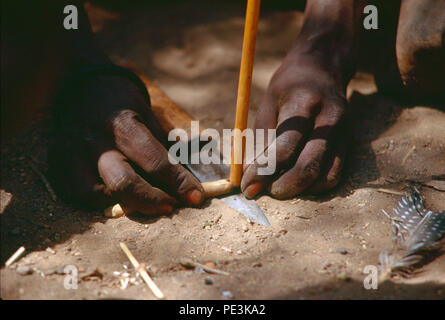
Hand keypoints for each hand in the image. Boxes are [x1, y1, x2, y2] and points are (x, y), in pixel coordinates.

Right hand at [49, 73, 203, 214]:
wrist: (82, 86)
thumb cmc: (123, 104)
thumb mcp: (149, 116)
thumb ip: (165, 146)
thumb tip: (190, 175)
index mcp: (124, 126)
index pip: (155, 162)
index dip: (179, 183)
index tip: (196, 198)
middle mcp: (96, 141)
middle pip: (124, 184)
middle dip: (152, 201)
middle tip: (170, 206)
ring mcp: (73, 153)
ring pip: (97, 195)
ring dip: (123, 203)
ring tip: (140, 199)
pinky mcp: (59, 162)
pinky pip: (78, 194)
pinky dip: (99, 200)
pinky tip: (114, 195)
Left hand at [241, 47, 347, 198]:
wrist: (324, 67)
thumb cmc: (288, 87)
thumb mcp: (267, 104)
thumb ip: (261, 140)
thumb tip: (250, 176)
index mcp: (304, 102)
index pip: (286, 145)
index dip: (265, 171)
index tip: (247, 186)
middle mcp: (329, 118)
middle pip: (309, 165)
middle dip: (282, 187)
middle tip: (261, 192)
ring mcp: (343, 131)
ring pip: (325, 176)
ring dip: (299, 190)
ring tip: (277, 187)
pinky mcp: (349, 142)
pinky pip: (335, 174)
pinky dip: (314, 186)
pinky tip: (297, 183)